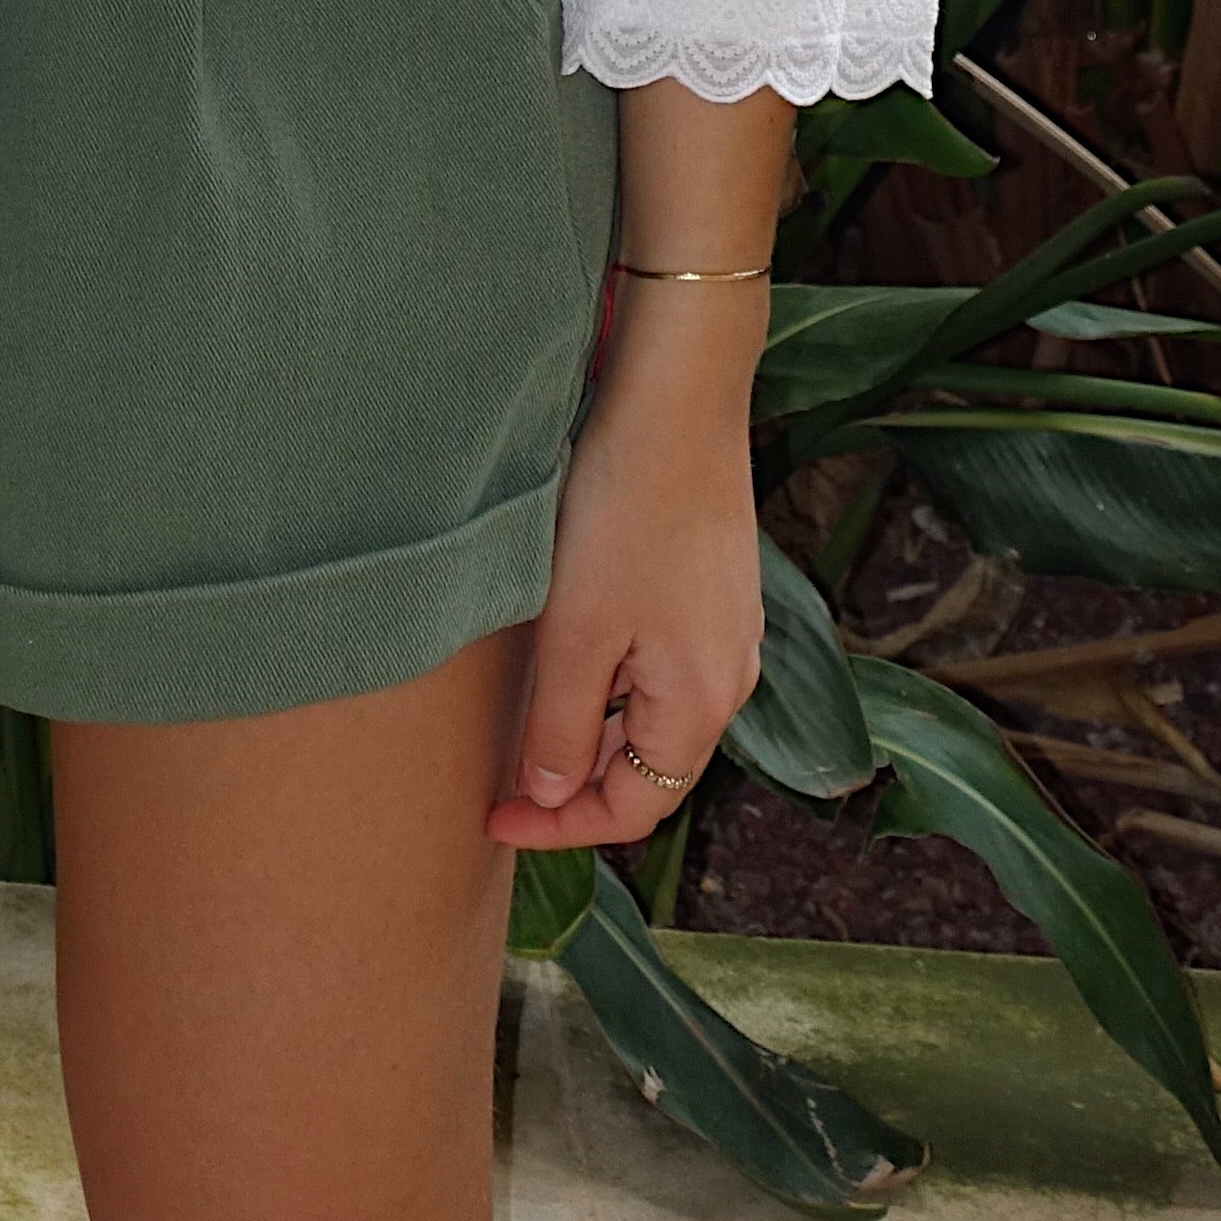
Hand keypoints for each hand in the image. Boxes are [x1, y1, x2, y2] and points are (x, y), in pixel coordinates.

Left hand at [486, 282, 767, 859]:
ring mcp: (727, 630)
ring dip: (589, 729)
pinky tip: (567, 649)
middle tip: (497, 777)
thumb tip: (546, 796)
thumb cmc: (624, 509)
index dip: (559, 825)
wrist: (679, 395)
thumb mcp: (576, 630)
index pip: (634, 808)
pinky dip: (611, 681)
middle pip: (649, 767)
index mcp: (702, 704)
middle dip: (573, 782)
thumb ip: (558, 725)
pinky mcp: (715, 587)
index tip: (490, 817)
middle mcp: (730, 677)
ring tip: (519, 718)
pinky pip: (661, 665)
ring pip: (652, 714)